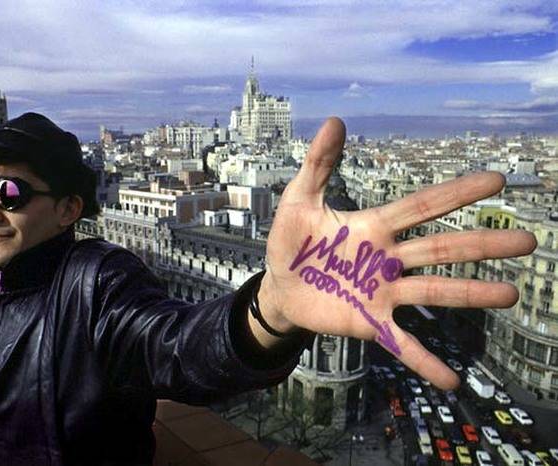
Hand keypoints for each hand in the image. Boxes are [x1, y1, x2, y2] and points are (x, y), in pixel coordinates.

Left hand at [259, 117, 536, 388]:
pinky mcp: (369, 321)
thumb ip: (318, 165)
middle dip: (481, 245)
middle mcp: (387, 259)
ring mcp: (382, 292)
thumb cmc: (292, 241)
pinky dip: (424, 361)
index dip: (455, 193)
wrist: (278, 286)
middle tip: (527, 242)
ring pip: (432, 292)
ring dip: (469, 294)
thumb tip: (334, 121)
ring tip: (509, 296)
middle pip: (440, 249)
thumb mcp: (299, 200)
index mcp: (373, 227)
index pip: (420, 206)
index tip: (495, 181)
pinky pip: (401, 342)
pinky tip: (451, 380)